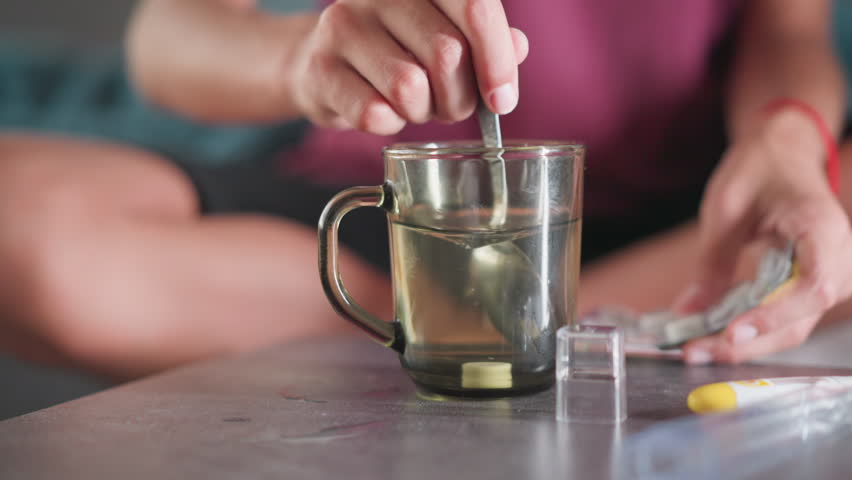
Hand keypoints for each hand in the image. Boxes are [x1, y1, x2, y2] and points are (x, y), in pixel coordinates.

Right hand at [289, 0, 528, 133]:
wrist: (324, 65)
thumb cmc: (397, 53)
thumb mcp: (446, 39)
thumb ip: (485, 40)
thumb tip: (518, 48)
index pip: (474, 7)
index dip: (497, 59)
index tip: (503, 100)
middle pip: (446, 53)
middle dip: (460, 97)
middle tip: (450, 107)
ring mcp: (342, 26)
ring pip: (408, 87)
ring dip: (422, 112)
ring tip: (413, 105)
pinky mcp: (320, 69)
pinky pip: (374, 113)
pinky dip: (389, 125)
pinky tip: (382, 111)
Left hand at [679, 108, 851, 363]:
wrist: (782, 153)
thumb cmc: (759, 169)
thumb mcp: (725, 209)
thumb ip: (711, 263)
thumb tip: (687, 313)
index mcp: (822, 228)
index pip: (815, 288)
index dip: (775, 317)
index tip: (732, 332)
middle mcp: (838, 258)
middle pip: (802, 319)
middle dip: (748, 343)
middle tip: (696, 351)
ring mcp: (828, 274)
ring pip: (794, 326)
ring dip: (746, 344)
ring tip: (697, 348)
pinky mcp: (810, 285)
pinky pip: (786, 318)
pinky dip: (751, 331)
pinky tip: (714, 336)